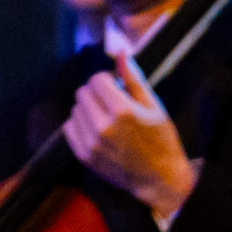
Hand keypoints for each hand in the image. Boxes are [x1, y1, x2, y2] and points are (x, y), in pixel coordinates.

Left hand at [61, 51, 197, 222]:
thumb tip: (120, 53)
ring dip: (88, 108)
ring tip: (106, 117)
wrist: (158, 178)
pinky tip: (96, 129)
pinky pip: (70, 127)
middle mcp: (103, 126)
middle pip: (83, 92)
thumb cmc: (161, 139)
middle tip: (112, 103)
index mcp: (123, 111)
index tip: (117, 88)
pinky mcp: (83, 155)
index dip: (107, 80)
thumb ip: (133, 79)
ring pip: (75, 109)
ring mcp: (91, 143)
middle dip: (96, 93)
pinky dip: (80, 124)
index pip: (96, 79)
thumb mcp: (154, 106)